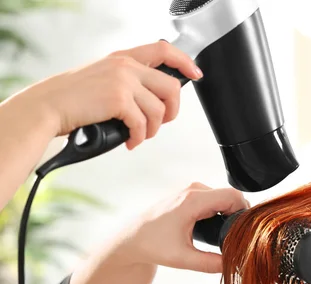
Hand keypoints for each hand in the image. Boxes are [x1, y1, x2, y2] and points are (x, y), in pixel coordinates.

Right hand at [11, 41, 201, 149]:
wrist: (48, 106)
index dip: (185, 62)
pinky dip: (140, 137)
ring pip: (159, 110)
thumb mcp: (104, 77)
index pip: (164, 50)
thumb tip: (154, 98)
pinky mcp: (119, 100)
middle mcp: (126, 66)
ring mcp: (123, 81)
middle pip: (171, 87)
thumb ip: (128, 80)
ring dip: (153, 129)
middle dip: (171, 111)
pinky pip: (143, 124)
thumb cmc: (74, 97)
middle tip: (161, 122)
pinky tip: (130, 140)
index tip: (196, 74)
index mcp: (123, 58)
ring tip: (140, 135)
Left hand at [108, 183, 249, 272]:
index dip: (244, 211)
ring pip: (224, 196)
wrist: (133, 238)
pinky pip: (215, 197)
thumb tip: (233, 265)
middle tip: (236, 235)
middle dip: (238, 213)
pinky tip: (217, 226)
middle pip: (231, 195)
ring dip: (229, 211)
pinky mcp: (190, 194)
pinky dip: (221, 209)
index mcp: (193, 201)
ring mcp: (192, 190)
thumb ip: (209, 263)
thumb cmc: (153, 246)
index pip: (233, 196)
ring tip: (226, 232)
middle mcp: (194, 190)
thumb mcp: (182, 259)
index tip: (243, 230)